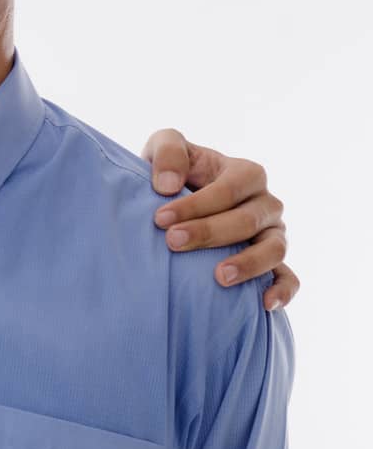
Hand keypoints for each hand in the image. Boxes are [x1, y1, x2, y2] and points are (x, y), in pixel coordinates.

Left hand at [143, 128, 296, 310]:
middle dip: (208, 232)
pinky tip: (263, 303)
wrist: (176, 202)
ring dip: (248, 264)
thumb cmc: (174, 172)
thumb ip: (168, 153)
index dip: (195, 205)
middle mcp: (266, 204)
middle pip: (246, 221)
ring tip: (219, 277)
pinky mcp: (275, 262)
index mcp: (245, 173)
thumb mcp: (164, 145)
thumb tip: (168, 186)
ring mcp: (274, 234)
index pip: (227, 190)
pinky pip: (289, 277)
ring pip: (274, 249)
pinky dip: (282, 290)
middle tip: (172, 241)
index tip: (160, 219)